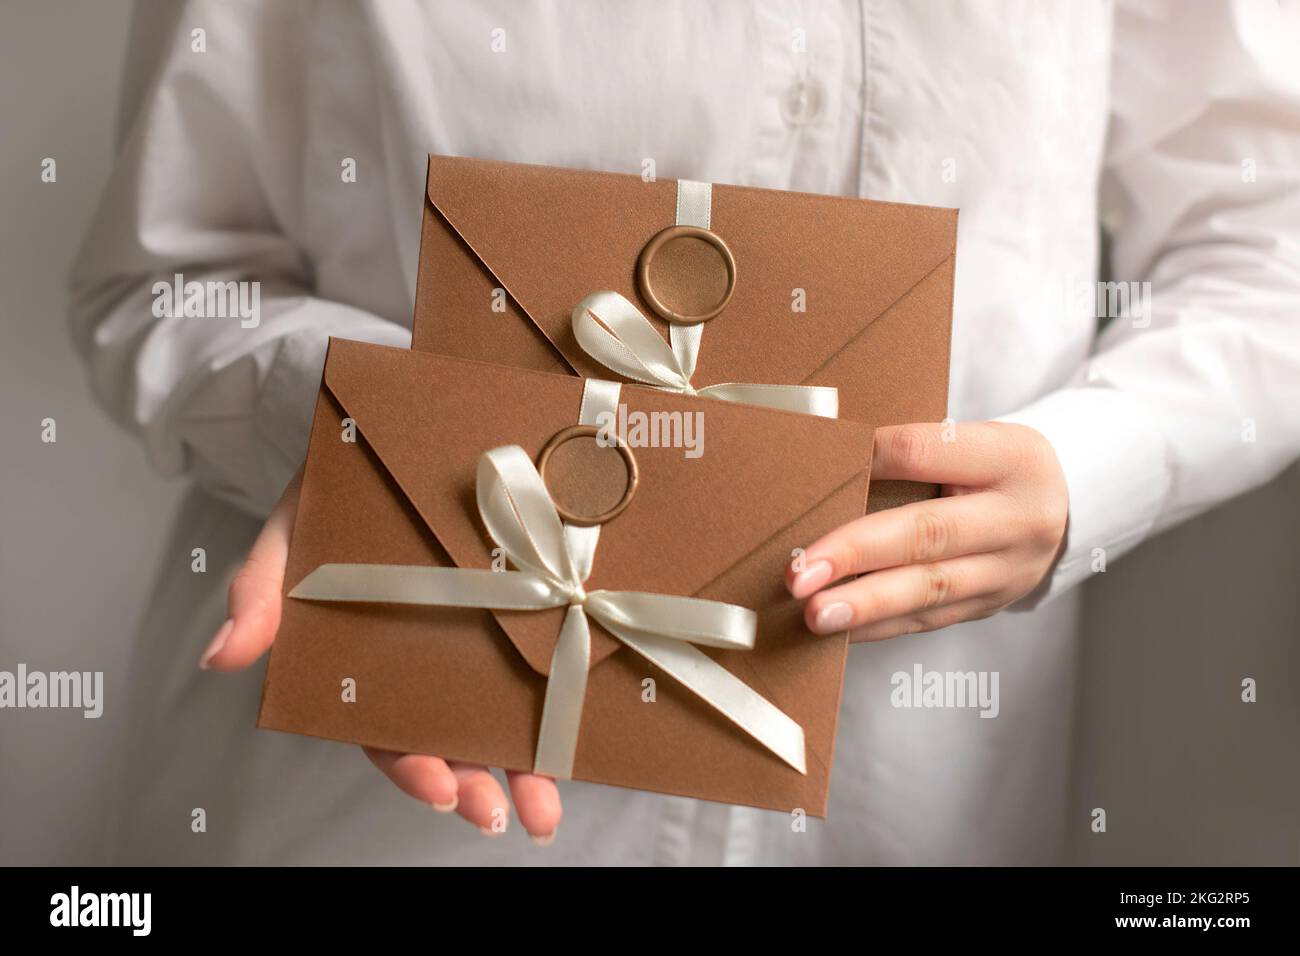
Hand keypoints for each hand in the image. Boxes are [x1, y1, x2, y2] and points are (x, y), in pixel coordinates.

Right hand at [198, 469, 561, 844]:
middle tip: (505, 813)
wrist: (387, 433)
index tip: (440, 788)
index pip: (386, 732)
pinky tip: (583, 734)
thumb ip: (260, 591)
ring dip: (528, 769)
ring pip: (503, 717)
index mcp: (370, 662)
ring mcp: (480, 637)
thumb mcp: (289, 531)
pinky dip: (562, 701)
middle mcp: (427, 661)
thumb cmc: (330, 491)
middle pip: (452, 740)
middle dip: (477, 785)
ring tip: (547, 808)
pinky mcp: (526, 603)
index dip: (411, 768)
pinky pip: (545, 658)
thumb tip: (221, 656)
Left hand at [786, 422, 1067, 640]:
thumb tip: (828, 473)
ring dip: (864, 604)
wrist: (1064, 508)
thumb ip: (911, 453)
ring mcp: (1008, 570)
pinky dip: (878, 625)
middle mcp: (1017, 518)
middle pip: (928, 534)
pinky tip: (838, 630)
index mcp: (1011, 458)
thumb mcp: (973, 441)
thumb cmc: (995, 466)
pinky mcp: (989, 605)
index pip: (926, 452)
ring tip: (815, 614)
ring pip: (929, 589)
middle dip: (856, 554)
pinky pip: (928, 620)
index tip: (819, 468)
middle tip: (800, 573)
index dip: (869, 459)